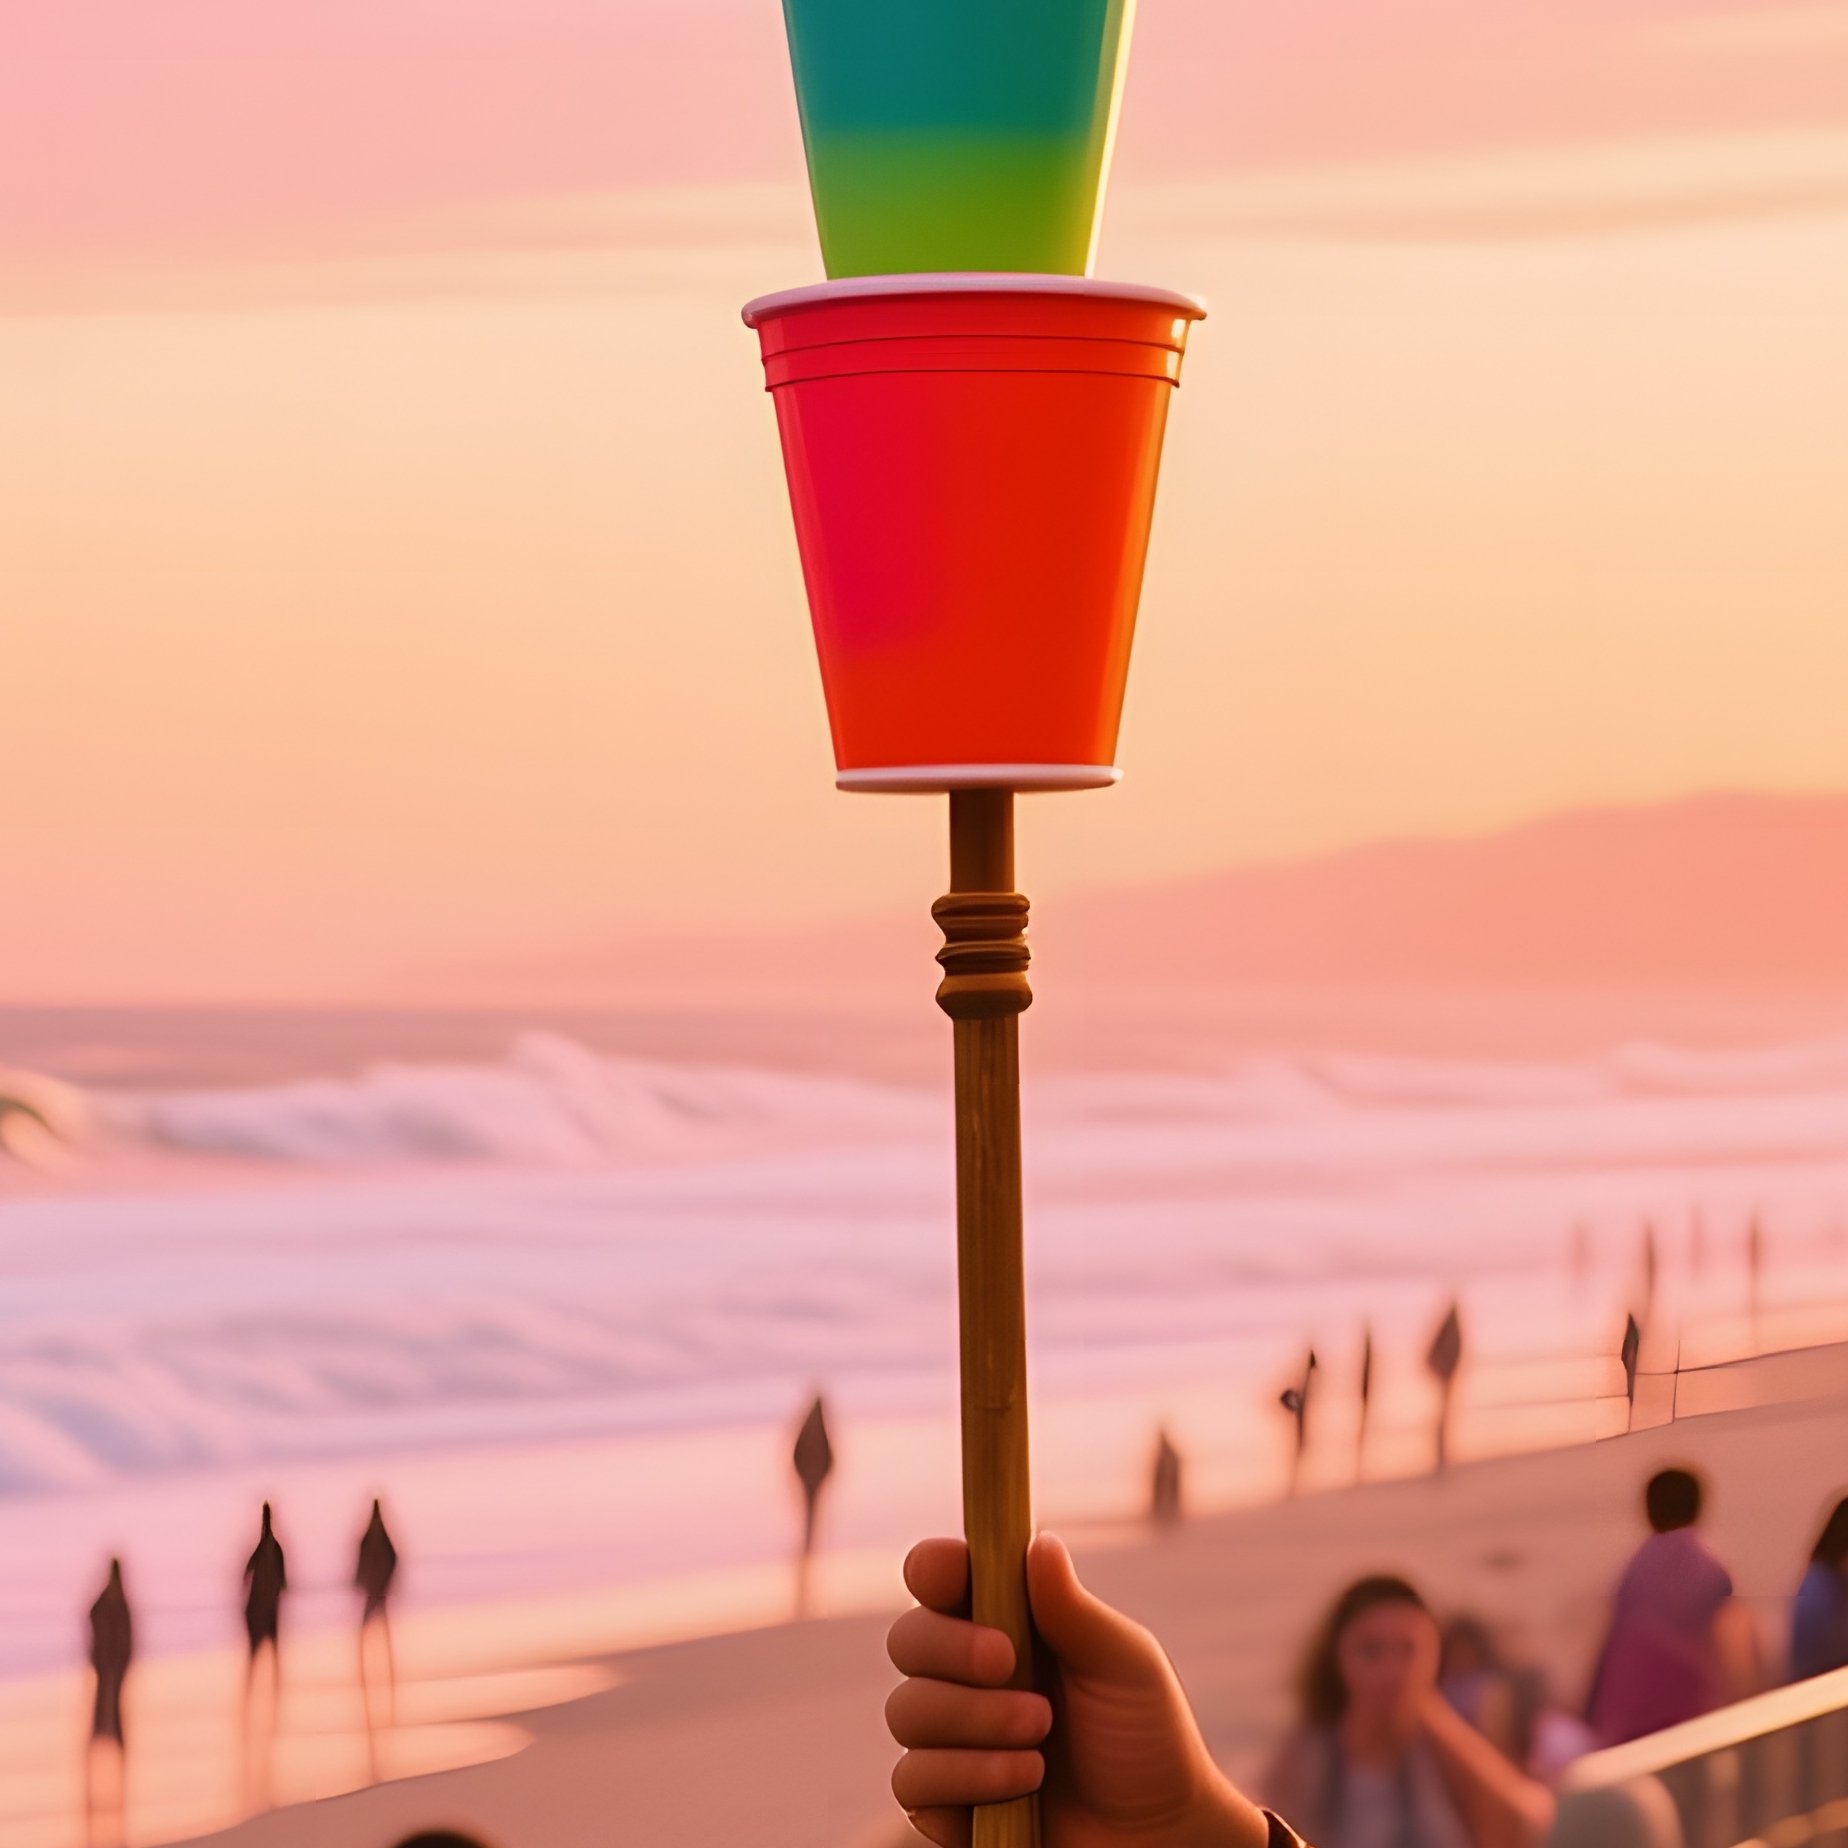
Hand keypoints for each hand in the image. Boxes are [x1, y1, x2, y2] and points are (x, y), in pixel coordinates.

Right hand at [885, 1532, 1269, 1847]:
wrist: (1157, 1833)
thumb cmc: (1145, 1734)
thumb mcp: (1123, 1663)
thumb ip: (1073, 1609)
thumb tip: (1037, 1541)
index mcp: (1000, 1621)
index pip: (936, 1577)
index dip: (932, 1568)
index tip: (957, 1576)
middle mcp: (964, 1673)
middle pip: (907, 1639)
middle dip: (954, 1650)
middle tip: (1010, 1664)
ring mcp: (949, 1738)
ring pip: (906, 1711)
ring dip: (975, 1720)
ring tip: (1040, 1737)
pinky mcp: (943, 1802)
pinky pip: (911, 1782)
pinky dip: (967, 1777)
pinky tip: (1024, 1783)